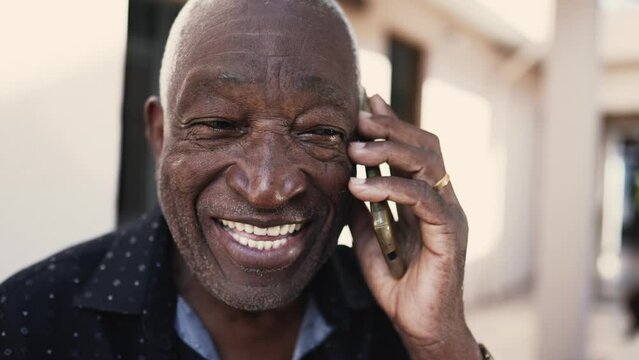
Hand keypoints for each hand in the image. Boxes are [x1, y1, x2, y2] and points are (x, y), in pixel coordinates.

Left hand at [347, 95, 479, 359]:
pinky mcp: (449, 235)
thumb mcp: (370, 237)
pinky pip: (424, 199)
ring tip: (355, 149)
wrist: (418, 325)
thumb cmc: (397, 282)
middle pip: (426, 146)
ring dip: (389, 151)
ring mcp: (449, 214)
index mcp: (427, 196)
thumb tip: (347, 177)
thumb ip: (363, 207)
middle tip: (359, 119)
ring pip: (428, 165)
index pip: (416, 148)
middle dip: (392, 127)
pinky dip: (390, 187)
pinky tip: (361, 187)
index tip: (366, 103)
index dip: (394, 123)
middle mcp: (443, 199)